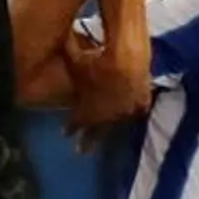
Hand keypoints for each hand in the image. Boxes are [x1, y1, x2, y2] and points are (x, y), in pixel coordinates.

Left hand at [61, 31, 149, 152]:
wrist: (128, 61)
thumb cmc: (96, 63)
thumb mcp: (75, 61)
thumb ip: (65, 57)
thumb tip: (57, 47)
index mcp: (87, 111)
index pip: (75, 123)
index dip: (69, 128)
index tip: (65, 134)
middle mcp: (105, 117)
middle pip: (94, 133)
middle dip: (87, 141)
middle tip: (81, 151)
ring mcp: (123, 114)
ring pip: (115, 125)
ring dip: (109, 129)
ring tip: (106, 136)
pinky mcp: (140, 105)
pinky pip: (134, 113)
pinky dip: (130, 113)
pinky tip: (129, 117)